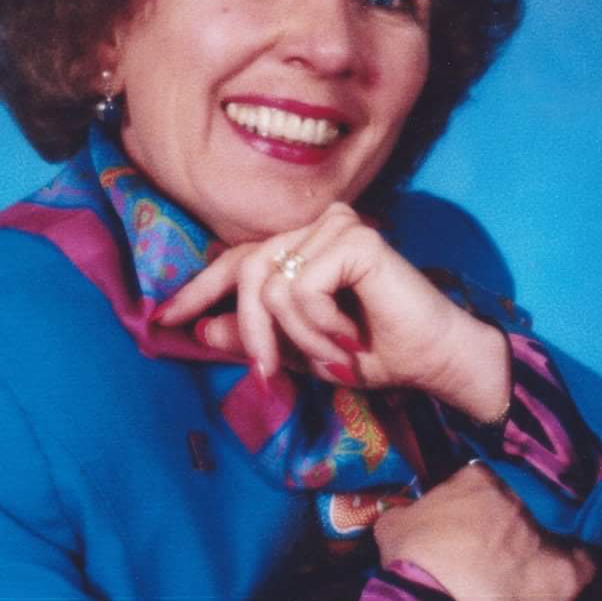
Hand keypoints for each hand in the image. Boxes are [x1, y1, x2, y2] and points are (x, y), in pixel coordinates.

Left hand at [157, 203, 509, 418]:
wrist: (436, 361)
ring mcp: (335, 226)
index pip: (238, 260)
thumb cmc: (375, 353)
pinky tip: (349, 339)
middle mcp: (316, 226)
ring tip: (334, 357)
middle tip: (268, 374)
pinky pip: (300, 287)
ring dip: (296, 337)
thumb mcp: (300, 351)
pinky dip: (316, 327)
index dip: (199, 289)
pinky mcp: (353, 237)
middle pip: (247, 269)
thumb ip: (255, 337)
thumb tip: (199, 330)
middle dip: (250, 330)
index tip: (165, 318)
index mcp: (302, 247)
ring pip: (271, 283)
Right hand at [373, 463, 595, 600]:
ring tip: (528, 563)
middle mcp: (517, 495)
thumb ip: (411, 511)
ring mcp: (542, 531)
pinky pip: (582, 563)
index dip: (486, 502)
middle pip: (525, 503)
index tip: (479, 521)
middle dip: (517, 520)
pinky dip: (575, 568)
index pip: (491, 480)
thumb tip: (411, 518)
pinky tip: (558, 579)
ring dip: (545, 541)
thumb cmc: (409, 561)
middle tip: (501, 544)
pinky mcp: (562, 572)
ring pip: (556, 528)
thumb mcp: (395, 524)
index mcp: (477, 477)